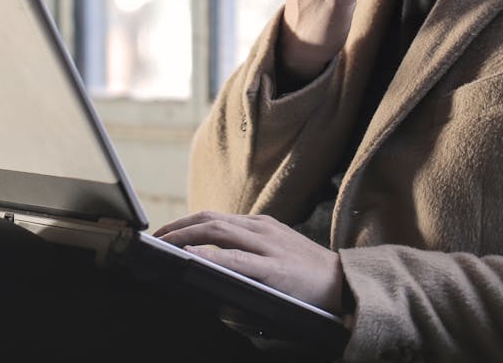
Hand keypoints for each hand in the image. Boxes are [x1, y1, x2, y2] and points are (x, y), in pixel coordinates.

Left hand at [154, 211, 345, 313]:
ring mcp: (268, 247)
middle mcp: (262, 229)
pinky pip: (236, 259)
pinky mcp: (275, 269)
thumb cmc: (310, 275)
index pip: (215, 216)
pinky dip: (211, 256)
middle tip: (154, 240)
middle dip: (177, 227)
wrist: (347, 286)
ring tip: (163, 247)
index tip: (164, 232)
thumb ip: (249, 254)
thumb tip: (213, 263)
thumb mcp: (278, 254)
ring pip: (218, 232)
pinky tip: (192, 259)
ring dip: (185, 237)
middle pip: (210, 219)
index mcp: (261, 226)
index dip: (186, 221)